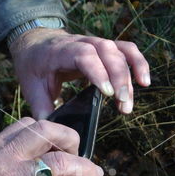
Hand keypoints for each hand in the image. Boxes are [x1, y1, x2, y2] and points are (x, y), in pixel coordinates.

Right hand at [0, 118, 103, 175]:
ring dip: (84, 168)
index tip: (61, 146)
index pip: (29, 124)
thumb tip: (27, 173)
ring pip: (60, 163)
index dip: (50, 132)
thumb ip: (2, 164)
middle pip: (48, 131)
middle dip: (71, 140)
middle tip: (80, 157)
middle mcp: (9, 155)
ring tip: (96, 175)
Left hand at [10, 28, 150, 119]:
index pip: (84, 55)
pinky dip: (138, 64)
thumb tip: (53, 134)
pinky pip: (127, 50)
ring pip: (120, 51)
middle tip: (123, 105)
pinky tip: (144, 82)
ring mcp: (96, 43)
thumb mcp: (30, 87)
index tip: (107, 93)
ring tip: (129, 102)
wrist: (34, 41)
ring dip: (130, 75)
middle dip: (119, 78)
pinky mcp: (105, 48)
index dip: (98, 72)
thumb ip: (42, 109)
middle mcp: (82, 42)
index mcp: (60, 51)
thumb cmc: (33, 65)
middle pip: (107, 52)